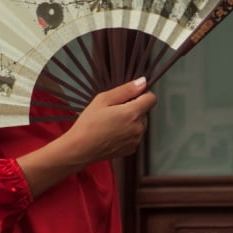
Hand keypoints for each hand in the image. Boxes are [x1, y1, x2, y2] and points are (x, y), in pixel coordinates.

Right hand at [17, 77, 155, 196]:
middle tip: (113, 112)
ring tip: (110, 124)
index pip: (151, 98)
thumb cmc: (89, 123)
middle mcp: (138, 128)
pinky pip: (134, 136)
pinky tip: (112, 134)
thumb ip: (126, 90)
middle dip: (133, 109)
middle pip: (144, 112)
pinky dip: (127, 133)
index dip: (142, 94)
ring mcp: (136, 140)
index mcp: (133, 113)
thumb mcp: (103, 99)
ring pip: (139, 124)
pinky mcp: (131, 149)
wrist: (80, 149)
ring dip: (130, 121)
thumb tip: (142, 82)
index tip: (129, 97)